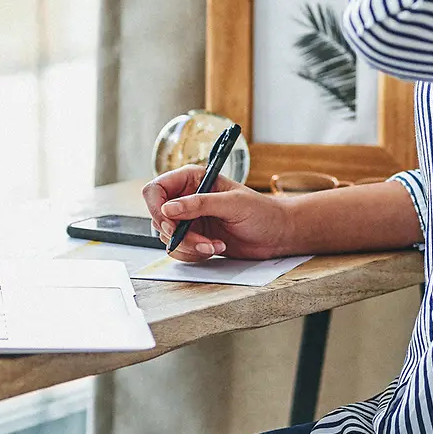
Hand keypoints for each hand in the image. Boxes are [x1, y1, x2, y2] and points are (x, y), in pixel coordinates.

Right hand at [142, 166, 291, 262]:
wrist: (276, 234)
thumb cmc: (262, 212)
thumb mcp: (233, 204)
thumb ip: (200, 204)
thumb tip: (169, 208)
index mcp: (193, 179)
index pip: (156, 190)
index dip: (156, 208)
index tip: (170, 224)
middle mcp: (187, 198)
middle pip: (158, 217)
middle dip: (178, 234)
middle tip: (201, 241)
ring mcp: (189, 220)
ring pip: (167, 237)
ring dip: (189, 246)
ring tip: (214, 245)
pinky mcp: (194, 238)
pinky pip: (178, 250)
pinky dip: (193, 254)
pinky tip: (216, 248)